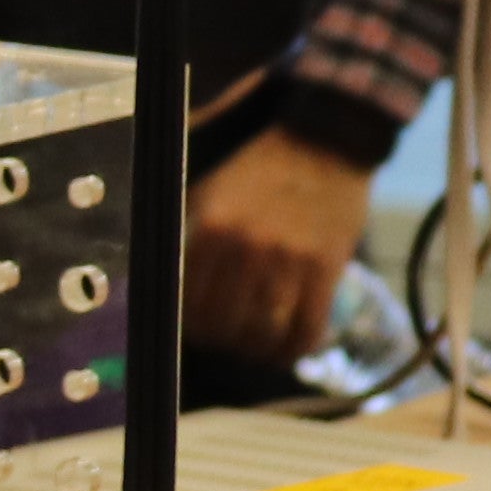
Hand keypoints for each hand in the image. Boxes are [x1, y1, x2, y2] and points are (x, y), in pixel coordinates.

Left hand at [184, 127, 380, 363]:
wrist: (323, 138)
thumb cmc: (260, 167)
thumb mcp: (210, 189)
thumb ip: (189, 232)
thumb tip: (164, 279)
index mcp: (211, 228)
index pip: (189, 305)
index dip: (191, 328)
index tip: (197, 330)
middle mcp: (246, 248)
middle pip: (223, 327)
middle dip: (222, 342)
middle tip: (227, 340)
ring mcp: (289, 261)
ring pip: (263, 335)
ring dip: (256, 352)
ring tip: (256, 348)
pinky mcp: (326, 268)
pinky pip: (306, 329)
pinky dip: (294, 350)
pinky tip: (289, 349)